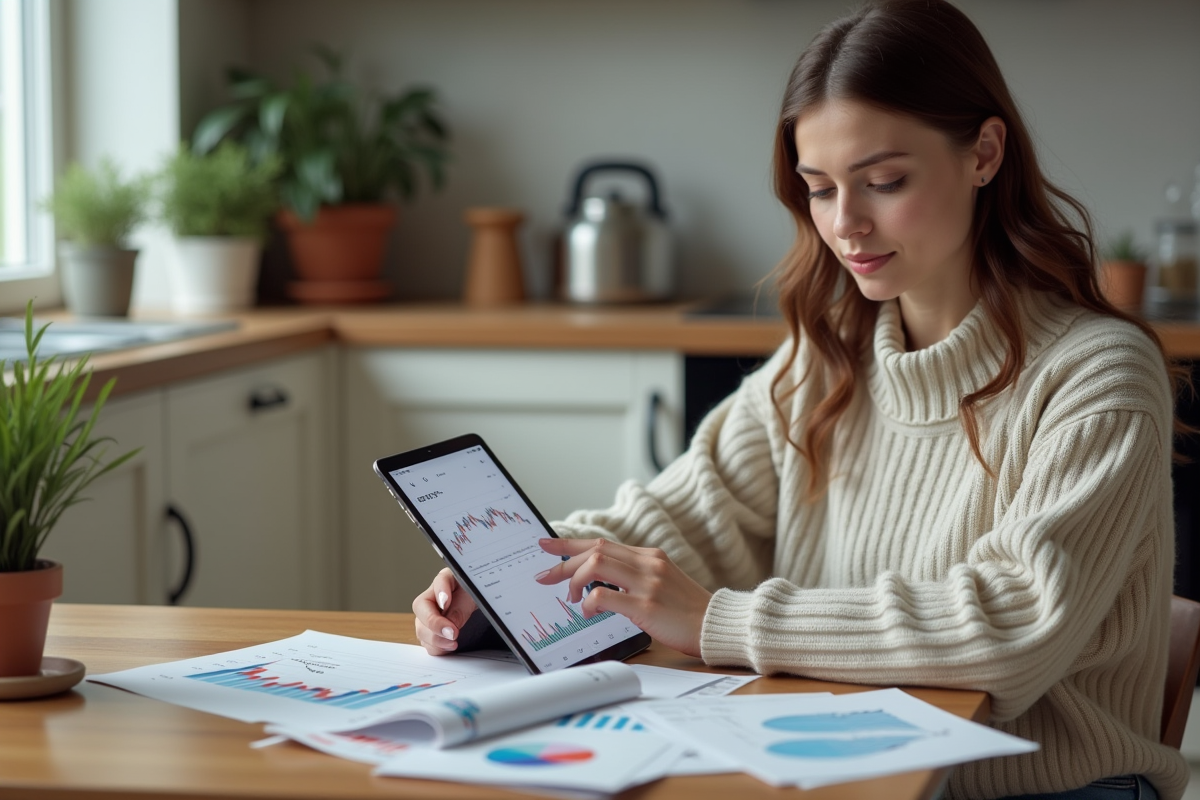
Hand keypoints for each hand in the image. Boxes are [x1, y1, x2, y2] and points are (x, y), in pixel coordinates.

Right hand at [412, 567, 477, 655]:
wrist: (478, 611)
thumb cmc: (476, 600)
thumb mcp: (474, 600)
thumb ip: (461, 608)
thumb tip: (450, 624)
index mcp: (447, 580)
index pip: (440, 580)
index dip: (441, 591)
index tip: (446, 602)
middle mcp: (433, 596)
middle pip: (421, 608)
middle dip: (435, 623)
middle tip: (452, 633)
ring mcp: (428, 615)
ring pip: (421, 628)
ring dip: (435, 639)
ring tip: (453, 643)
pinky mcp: (430, 632)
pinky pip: (426, 643)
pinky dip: (437, 648)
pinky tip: (448, 647)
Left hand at [535, 538, 710, 657]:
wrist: (717, 625)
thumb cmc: (688, 610)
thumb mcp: (662, 583)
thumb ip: (635, 576)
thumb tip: (600, 582)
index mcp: (650, 556)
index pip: (602, 542)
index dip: (569, 543)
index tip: (546, 544)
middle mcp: (648, 563)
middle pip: (594, 551)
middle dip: (563, 563)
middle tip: (544, 576)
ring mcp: (647, 583)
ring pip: (596, 565)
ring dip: (575, 580)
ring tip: (572, 597)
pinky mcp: (646, 606)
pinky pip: (605, 595)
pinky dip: (589, 601)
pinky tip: (589, 611)